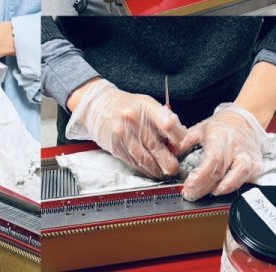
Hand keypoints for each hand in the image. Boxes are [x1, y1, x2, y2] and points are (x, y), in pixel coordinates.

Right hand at [66, 79, 186, 178]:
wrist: (97, 105)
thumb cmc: (127, 106)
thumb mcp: (146, 105)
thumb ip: (163, 121)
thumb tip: (178, 144)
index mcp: (146, 106)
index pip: (169, 126)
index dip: (179, 140)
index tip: (178, 146)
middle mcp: (134, 120)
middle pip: (158, 147)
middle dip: (170, 162)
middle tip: (174, 166)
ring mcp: (123, 134)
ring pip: (147, 161)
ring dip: (158, 170)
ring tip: (163, 171)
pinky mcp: (116, 146)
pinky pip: (135, 164)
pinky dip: (145, 170)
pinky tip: (150, 169)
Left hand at [179, 103, 269, 201]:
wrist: (243, 122)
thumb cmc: (219, 127)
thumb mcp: (198, 129)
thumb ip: (185, 142)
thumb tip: (172, 154)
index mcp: (219, 136)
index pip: (212, 159)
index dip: (200, 176)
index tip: (188, 185)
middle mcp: (235, 147)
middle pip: (221, 172)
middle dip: (204, 187)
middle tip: (190, 194)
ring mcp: (248, 157)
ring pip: (237, 178)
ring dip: (220, 190)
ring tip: (205, 195)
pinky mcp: (256, 166)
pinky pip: (246, 181)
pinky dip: (233, 188)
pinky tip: (220, 191)